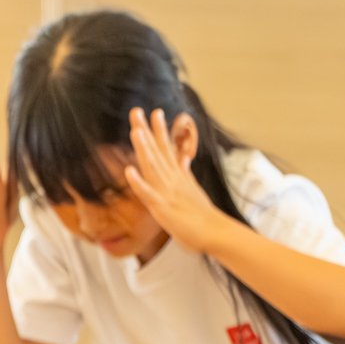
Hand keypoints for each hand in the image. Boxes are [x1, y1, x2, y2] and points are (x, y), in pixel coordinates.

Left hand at [123, 108, 227, 252]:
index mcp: (177, 176)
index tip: (154, 112)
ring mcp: (167, 192)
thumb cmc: (201, 214)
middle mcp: (172, 179)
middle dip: (146, 131)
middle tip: (136, 111)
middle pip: (157, 151)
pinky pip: (148, 194)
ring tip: (135, 131)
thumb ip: (184, 174)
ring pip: (153, 167)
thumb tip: (183, 159)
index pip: (166, 149)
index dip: (159, 131)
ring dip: (144, 149)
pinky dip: (139, 183)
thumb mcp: (191, 189)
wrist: (214, 233)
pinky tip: (130, 171)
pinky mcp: (163, 207)